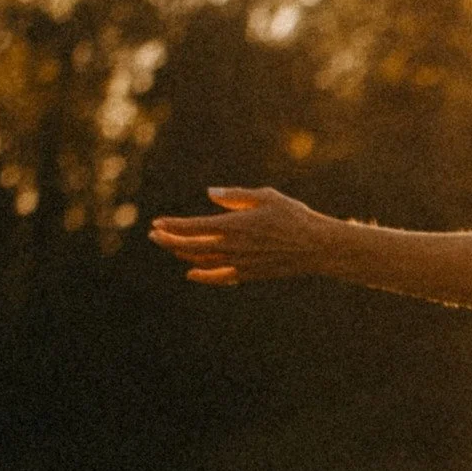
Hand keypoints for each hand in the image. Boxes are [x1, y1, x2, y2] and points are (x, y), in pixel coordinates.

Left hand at [148, 186, 329, 285]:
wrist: (317, 247)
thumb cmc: (295, 216)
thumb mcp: (266, 197)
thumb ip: (236, 196)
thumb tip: (210, 193)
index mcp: (235, 224)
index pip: (194, 227)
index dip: (173, 226)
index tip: (156, 223)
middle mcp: (233, 246)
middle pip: (191, 246)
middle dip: (169, 241)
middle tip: (154, 235)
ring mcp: (239, 263)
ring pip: (202, 261)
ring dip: (183, 255)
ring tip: (172, 247)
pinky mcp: (249, 274)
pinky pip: (219, 277)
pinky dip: (202, 275)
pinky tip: (191, 273)